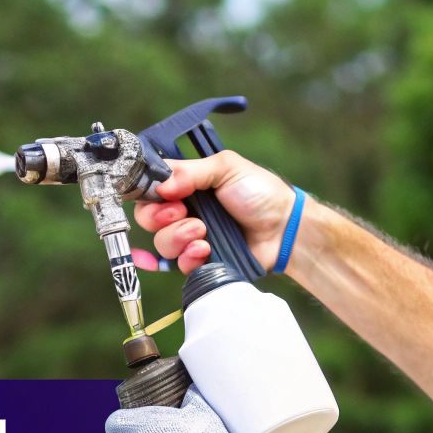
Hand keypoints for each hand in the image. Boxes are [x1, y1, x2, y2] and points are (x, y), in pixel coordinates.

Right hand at [134, 151, 295, 274]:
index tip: (159, 195)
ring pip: (162, 243)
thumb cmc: (261, 193)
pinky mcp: (200, 261)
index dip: (147, 195)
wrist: (284, 228)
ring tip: (203, 231)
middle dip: (160, 217)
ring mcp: (191, 238)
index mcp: (186, 185)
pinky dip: (188, 257)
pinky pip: (178, 265)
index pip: (150, 190)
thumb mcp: (227, 168)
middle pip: (148, 219)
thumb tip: (160, 186)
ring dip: (178, 237)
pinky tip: (205, 250)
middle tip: (182, 212)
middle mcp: (184, 211)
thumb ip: (190, 171)